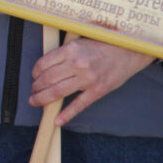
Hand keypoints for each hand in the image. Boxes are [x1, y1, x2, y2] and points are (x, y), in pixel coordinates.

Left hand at [30, 38, 152, 124]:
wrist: (130, 51)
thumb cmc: (104, 45)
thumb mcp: (80, 41)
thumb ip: (64, 52)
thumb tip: (45, 65)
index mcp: (71, 49)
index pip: (43, 64)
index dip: (35, 72)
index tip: (34, 76)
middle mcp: (77, 64)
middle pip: (48, 79)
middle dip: (36, 87)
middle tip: (32, 91)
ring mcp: (88, 79)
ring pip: (58, 92)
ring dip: (43, 99)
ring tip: (36, 101)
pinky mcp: (97, 91)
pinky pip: (78, 105)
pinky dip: (66, 114)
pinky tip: (57, 121)